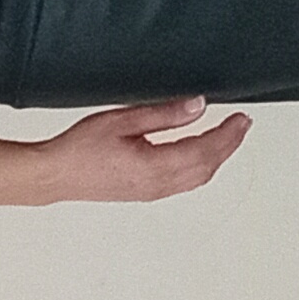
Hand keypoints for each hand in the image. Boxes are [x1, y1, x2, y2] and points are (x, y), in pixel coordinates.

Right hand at [34, 97, 251, 200]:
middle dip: (228, 145)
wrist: (55, 176)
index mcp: (154, 167)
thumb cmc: (80, 148)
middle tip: (242, 124)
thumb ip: (163, 114)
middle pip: (207, 167)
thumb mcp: (122, 120)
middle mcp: (158, 185)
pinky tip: (201, 155)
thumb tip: (198, 106)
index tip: (242, 118)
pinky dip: (201, 167)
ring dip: (217, 157)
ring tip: (228, 137)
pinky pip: (184, 183)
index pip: (204, 151)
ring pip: (198, 178)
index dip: (227, 135)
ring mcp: (152, 192)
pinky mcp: (145, 193)